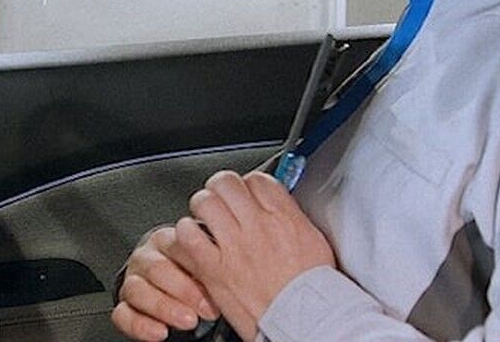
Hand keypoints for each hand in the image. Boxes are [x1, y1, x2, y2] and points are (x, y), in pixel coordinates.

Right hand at [113, 226, 220, 340]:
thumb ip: (208, 260)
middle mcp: (145, 258)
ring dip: (164, 307)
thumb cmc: (191, 271)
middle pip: (155, 269)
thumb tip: (228, 268)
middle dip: (182, 290)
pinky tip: (160, 333)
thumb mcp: (202, 261)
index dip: (196, 264)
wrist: (174, 287)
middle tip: (205, 307)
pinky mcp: (123, 305)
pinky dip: (141, 326)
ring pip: (137, 290)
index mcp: (166, 240)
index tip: (216, 284)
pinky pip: (122, 314)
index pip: (175, 245)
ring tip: (188, 321)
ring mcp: (131, 281)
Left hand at [165, 170, 336, 340]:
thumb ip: (291, 218)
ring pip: (204, 203)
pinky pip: (187, 237)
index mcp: (284, 217)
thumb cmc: (313, 291)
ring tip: (205, 219)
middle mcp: (257, 226)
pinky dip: (186, 235)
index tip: (246, 193)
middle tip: (221, 200)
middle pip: (227, 183)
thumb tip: (279, 206)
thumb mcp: (313, 241)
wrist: (306, 321)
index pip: (257, 179)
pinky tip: (193, 242)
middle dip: (221, 188)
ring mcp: (234, 246)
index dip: (248, 184)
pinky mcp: (215, 270)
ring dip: (202, 208)